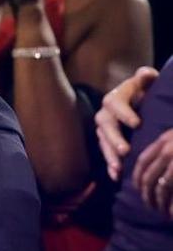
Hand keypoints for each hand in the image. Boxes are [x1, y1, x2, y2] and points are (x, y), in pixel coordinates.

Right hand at [96, 66, 159, 180]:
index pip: (115, 103)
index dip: (124, 113)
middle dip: (114, 138)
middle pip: (105, 124)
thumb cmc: (146, 91)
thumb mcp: (147, 82)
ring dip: (110, 154)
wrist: (139, 102)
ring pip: (103, 141)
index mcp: (116, 97)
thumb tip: (145, 74)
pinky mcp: (107, 141)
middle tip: (126, 150)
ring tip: (119, 167)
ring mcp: (105, 128)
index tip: (136, 123)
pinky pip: (105, 152)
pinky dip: (110, 165)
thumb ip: (146, 78)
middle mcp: (107, 112)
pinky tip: (116, 176)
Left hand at [132, 128, 172, 216]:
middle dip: (147, 194)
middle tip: (150, 205)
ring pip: (162, 187)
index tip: (138, 188)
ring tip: (162, 212)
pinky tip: (171, 214)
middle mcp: (169, 150)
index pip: (144, 160)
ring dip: (159, 201)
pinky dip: (172, 206)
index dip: (138, 175)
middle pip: (150, 176)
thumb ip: (167, 147)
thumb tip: (158, 164)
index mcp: (166, 140)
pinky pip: (172, 191)